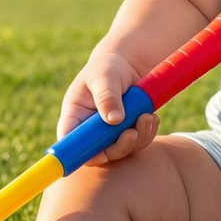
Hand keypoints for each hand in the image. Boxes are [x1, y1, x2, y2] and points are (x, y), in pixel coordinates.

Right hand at [56, 50, 159, 164]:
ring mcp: (107, 135)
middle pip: (98, 154)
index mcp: (74, 116)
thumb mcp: (104, 76)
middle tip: (133, 132)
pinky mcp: (124, 134)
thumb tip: (114, 120)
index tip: (101, 152)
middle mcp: (88, 131)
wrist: (125, 66)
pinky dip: (146, 133)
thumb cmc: (107, 67)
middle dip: (118, 148)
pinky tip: (151, 117)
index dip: (80, 153)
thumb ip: (107, 96)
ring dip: (138, 139)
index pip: (69, 142)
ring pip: (121, 151)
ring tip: (147, 117)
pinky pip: (137, 143)